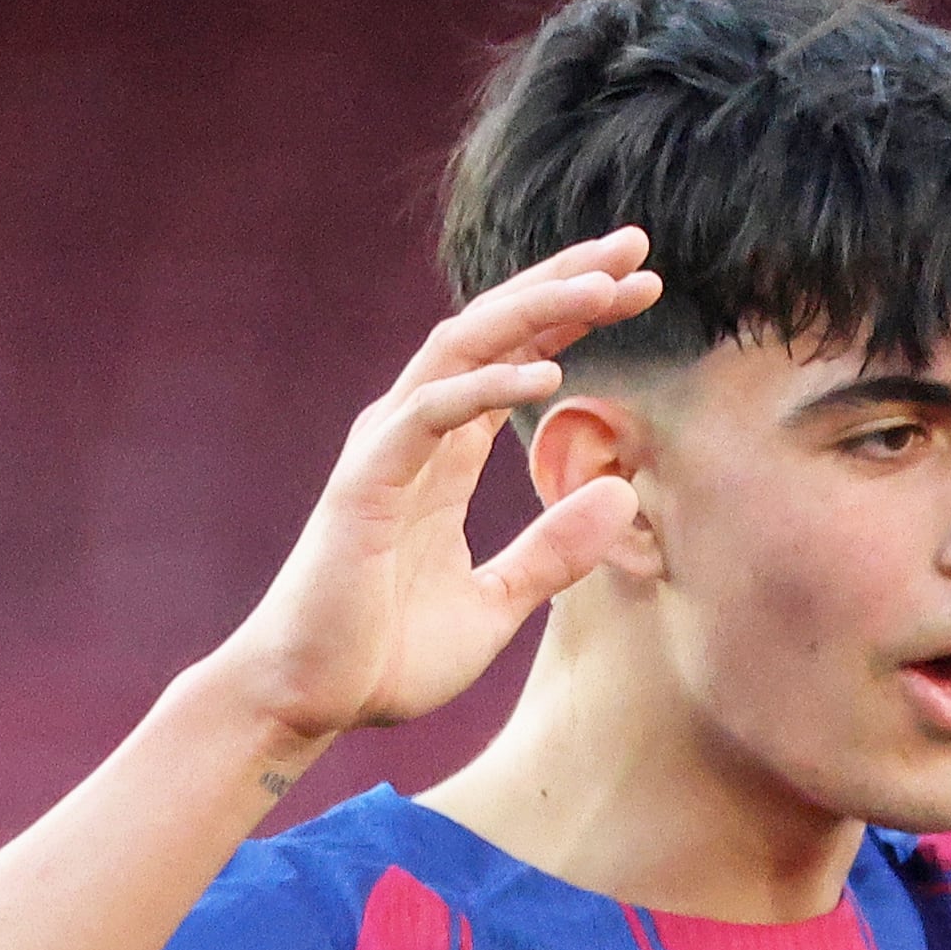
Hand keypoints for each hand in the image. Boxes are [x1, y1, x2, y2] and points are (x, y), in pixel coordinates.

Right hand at [204, 233, 665, 753]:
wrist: (310, 700)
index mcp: (446, 455)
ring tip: (605, 287)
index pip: (515, 360)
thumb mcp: (499, 601)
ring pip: (462, 351)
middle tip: (635, 248)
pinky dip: (485, 389)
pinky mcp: (365, 485)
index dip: (573, 316)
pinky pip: (430, 417)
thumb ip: (556, 551)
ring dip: (534, 314)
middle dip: (563, 284)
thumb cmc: (387, 653)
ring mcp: (386, 451)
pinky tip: (545, 375)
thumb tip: (624, 494)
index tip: (639, 285)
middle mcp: (415, 434)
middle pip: (494, 332)